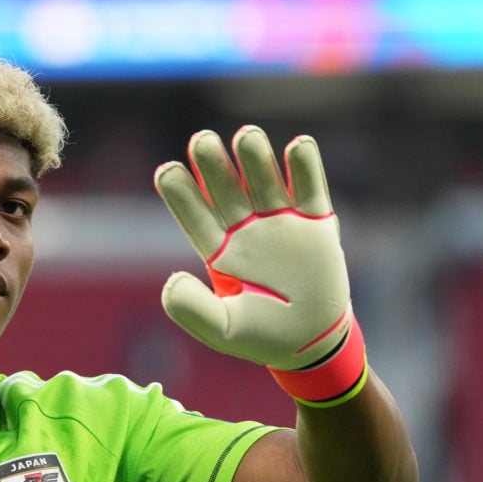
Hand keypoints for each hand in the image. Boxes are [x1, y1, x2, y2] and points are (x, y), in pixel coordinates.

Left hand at [154, 125, 364, 403]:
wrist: (314, 344)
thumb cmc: (262, 336)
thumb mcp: (222, 330)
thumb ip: (192, 309)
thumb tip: (172, 279)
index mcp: (219, 251)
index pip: (194, 215)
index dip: (180, 194)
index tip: (166, 171)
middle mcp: (246, 229)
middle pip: (225, 188)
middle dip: (213, 165)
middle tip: (202, 142)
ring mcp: (281, 222)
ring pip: (264, 180)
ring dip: (254, 157)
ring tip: (246, 138)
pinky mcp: (316, 223)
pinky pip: (310, 188)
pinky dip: (305, 166)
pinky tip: (297, 147)